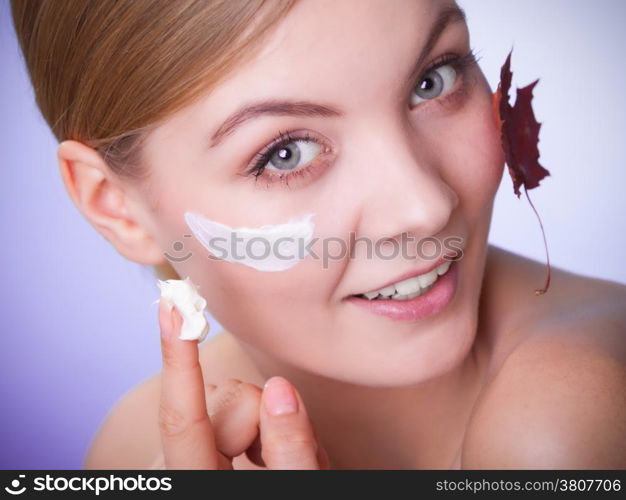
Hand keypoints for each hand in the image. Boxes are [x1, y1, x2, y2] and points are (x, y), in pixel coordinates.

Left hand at [156, 298, 329, 468]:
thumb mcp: (293, 492)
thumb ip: (290, 449)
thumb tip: (281, 389)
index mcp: (192, 484)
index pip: (182, 416)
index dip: (178, 356)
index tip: (171, 308)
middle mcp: (179, 466)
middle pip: (228, 402)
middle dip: (267, 418)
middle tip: (292, 454)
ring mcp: (185, 455)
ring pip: (234, 401)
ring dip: (266, 424)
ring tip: (278, 460)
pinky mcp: (198, 446)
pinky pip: (230, 411)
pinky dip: (256, 425)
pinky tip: (263, 454)